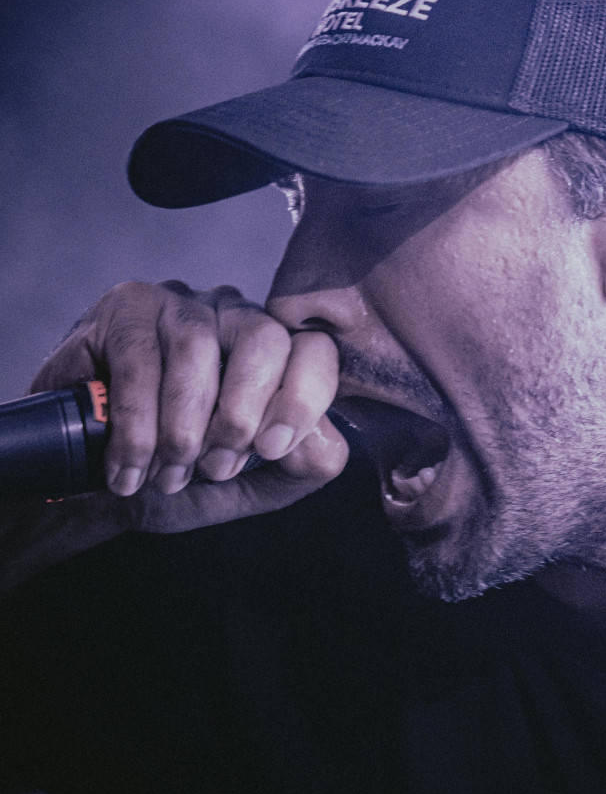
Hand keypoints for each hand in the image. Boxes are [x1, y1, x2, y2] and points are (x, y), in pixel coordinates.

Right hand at [28, 281, 348, 532]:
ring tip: (165, 474)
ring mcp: (181, 304)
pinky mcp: (126, 306)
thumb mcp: (247, 485)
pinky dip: (136, 424)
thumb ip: (298, 468)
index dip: (302, 396)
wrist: (93, 488)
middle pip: (265, 337)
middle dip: (241, 412)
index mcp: (276, 355)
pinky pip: (139, 359)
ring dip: (181, 426)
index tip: (273, 448)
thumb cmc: (176, 475)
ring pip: (197, 347)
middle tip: (214, 465)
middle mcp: (235, 317)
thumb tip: (325, 444)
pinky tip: (128, 467)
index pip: (314, 349)